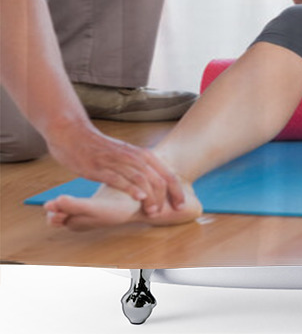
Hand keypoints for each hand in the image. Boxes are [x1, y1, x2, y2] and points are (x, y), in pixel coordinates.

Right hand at [46, 122, 185, 215]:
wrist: (74, 135)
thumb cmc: (101, 149)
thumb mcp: (125, 156)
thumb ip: (139, 167)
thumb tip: (153, 182)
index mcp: (142, 154)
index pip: (167, 173)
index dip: (177, 190)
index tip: (181, 204)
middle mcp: (133, 156)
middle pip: (158, 177)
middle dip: (165, 197)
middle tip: (167, 212)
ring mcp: (117, 161)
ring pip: (142, 179)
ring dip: (150, 197)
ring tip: (154, 211)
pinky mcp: (100, 167)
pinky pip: (119, 179)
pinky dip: (132, 189)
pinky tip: (139, 198)